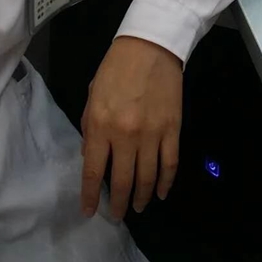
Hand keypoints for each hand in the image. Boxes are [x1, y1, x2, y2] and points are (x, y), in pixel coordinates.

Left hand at [80, 35, 182, 220]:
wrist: (151, 47)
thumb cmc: (116, 68)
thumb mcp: (93, 94)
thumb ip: (89, 126)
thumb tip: (88, 156)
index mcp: (100, 125)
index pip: (92, 170)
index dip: (89, 195)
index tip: (89, 212)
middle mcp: (124, 135)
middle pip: (121, 180)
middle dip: (117, 203)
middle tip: (117, 215)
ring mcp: (151, 135)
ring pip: (147, 178)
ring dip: (141, 197)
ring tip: (137, 207)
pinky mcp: (172, 130)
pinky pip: (169, 165)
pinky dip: (166, 183)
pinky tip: (161, 194)